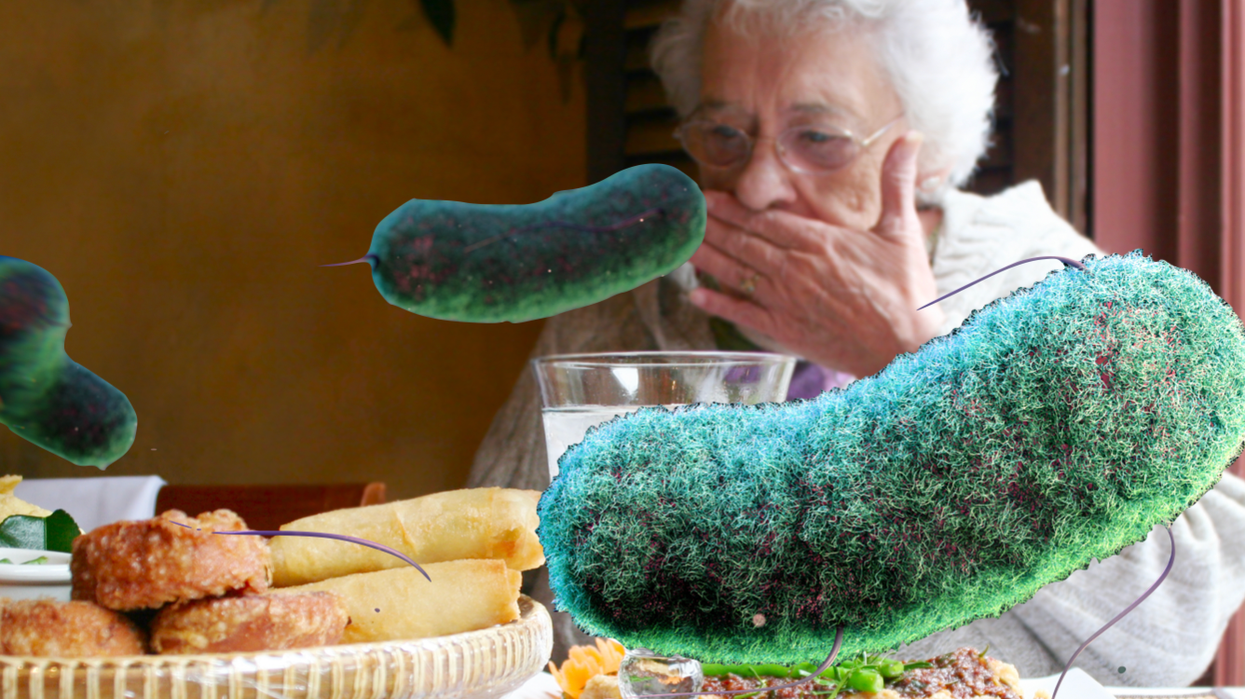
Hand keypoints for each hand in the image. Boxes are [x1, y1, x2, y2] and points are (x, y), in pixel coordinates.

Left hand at [687, 131, 946, 377]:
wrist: (905, 349)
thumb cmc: (907, 291)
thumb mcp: (904, 231)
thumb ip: (898, 182)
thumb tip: (910, 137)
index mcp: (819, 241)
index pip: (764, 219)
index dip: (732, 208)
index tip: (707, 198)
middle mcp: (794, 269)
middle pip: (743, 243)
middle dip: (710, 227)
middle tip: (683, 214)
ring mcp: (786, 301)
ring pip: (736, 273)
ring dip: (707, 258)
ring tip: (681, 244)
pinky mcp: (785, 331)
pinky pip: (743, 314)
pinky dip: (718, 305)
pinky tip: (696, 296)